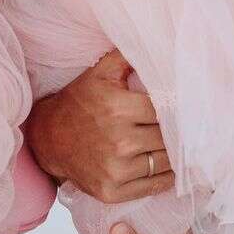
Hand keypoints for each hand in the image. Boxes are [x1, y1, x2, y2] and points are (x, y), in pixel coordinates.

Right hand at [26, 50, 173, 201]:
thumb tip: (156, 42)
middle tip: (186, 127)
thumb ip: (127, 56)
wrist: (48, 139)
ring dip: (173, 154)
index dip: (176, 109)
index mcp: (118, 108)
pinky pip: (154, 185)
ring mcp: (115, 170)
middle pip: (168, 138)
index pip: (166, 110)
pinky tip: (167, 166)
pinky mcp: (112, 191)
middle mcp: (119, 141)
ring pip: (165, 162)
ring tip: (177, 145)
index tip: (186, 108)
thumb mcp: (100, 73)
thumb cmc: (78, 103)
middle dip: (176, 132)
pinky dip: (165, 177)